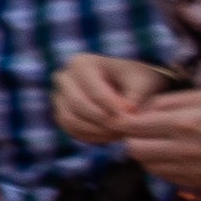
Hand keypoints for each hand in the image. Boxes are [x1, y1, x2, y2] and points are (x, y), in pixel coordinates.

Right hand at [51, 51, 171, 145]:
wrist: (126, 84)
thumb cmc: (136, 79)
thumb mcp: (142, 83)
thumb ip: (135, 97)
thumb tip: (126, 114)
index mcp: (81, 63)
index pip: (94, 90)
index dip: (113, 108)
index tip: (132, 119)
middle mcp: (63, 78)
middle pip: (77, 104)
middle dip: (102, 120)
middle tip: (124, 130)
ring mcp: (58, 97)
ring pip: (69, 119)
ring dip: (95, 131)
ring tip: (119, 134)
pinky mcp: (61, 113)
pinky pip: (70, 129)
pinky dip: (90, 136)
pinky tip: (110, 137)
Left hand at [113, 84, 200, 193]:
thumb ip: (169, 102)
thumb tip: (139, 110)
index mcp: (185, 122)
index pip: (133, 126)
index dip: (126, 121)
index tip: (129, 118)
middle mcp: (186, 149)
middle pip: (134, 150)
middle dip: (133, 139)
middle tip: (144, 132)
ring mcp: (194, 170)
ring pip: (148, 167)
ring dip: (148, 155)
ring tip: (163, 143)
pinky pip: (167, 178)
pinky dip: (164, 167)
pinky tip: (177, 155)